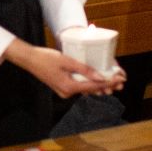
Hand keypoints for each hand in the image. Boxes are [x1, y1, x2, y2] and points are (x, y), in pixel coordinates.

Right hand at [3, 39, 124, 99]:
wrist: (30, 60)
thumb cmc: (47, 58)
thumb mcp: (67, 61)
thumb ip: (85, 70)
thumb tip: (101, 78)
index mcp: (69, 87)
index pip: (94, 86)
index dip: (109, 83)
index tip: (121, 79)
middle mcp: (67, 92)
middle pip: (91, 89)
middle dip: (107, 85)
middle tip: (121, 82)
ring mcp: (64, 91)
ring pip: (86, 89)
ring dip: (99, 85)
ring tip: (113, 82)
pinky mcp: (62, 88)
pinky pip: (79, 87)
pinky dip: (89, 84)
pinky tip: (97, 81)